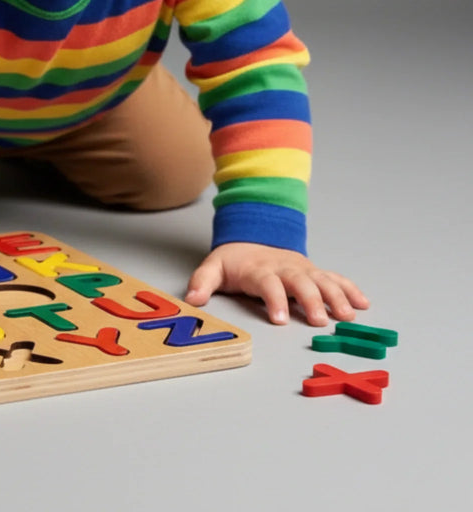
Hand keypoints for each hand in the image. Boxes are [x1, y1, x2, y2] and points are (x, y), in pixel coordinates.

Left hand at [185, 242, 369, 325]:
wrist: (253, 234)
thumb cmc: (235, 260)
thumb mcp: (213, 268)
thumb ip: (202, 283)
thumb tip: (191, 300)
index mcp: (260, 269)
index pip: (267, 284)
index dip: (274, 300)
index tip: (280, 319)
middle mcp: (284, 268)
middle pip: (300, 282)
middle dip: (310, 300)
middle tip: (319, 322)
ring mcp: (302, 268)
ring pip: (322, 280)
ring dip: (336, 297)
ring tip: (347, 317)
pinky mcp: (314, 271)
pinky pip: (335, 278)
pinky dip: (350, 289)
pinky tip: (363, 303)